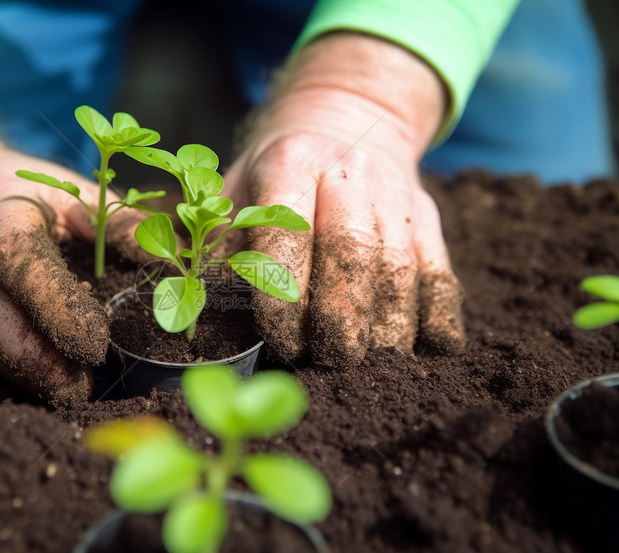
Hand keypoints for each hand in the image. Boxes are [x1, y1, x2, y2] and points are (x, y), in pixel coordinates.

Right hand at [0, 83, 136, 404]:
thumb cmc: (20, 189)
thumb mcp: (67, 189)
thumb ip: (117, 222)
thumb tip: (168, 261)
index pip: (20, 264)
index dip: (57, 307)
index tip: (97, 343)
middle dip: (43, 361)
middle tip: (88, 385)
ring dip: (33, 375)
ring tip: (78, 391)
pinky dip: (22, 372)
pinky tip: (55, 382)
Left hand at [224, 34, 464, 367]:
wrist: (346, 119)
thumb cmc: (272, 174)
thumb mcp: (229, 190)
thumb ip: (207, 242)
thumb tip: (177, 310)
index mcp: (290, 163)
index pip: (288, 234)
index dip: (284, 294)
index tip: (280, 341)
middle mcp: (350, 173)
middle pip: (355, 256)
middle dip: (340, 319)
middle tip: (328, 363)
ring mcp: (397, 195)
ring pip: (401, 270)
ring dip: (386, 328)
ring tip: (367, 367)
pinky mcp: (429, 218)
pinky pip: (441, 272)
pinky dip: (438, 316)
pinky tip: (426, 350)